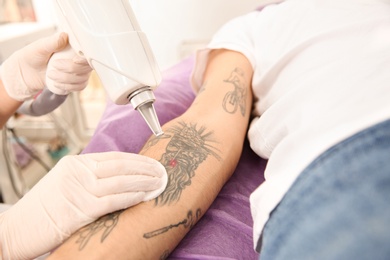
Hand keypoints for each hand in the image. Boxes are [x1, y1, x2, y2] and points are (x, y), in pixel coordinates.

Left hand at [0, 32, 90, 100]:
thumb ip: (53, 41)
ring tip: (51, 75)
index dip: (84, 59)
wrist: (26, 72)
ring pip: (82, 78)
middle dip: (70, 69)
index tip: (75, 60)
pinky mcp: (76, 81)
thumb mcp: (40, 47)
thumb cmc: (32, 56)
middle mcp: (78, 58)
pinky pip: (80, 86)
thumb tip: (65, 36)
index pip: (87, 53)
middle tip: (54, 65)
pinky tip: (57, 83)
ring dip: (66, 79)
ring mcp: (79, 71)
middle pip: (86, 67)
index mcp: (72, 47)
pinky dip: (68, 87)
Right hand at [0, 152, 166, 259]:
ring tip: (160, 183)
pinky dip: (132, 197)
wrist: (16, 230)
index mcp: (75, 164)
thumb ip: (89, 180)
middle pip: (120, 166)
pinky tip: (145, 196)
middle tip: (163, 171)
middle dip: (145, 169)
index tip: (152, 163)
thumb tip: (119, 181)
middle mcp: (78, 173)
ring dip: (144, 182)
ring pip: (120, 181)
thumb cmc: (43, 210)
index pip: (114, 157)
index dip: (137, 160)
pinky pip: (113, 201)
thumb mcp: (65, 185)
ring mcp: (79, 190)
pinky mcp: (80, 210)